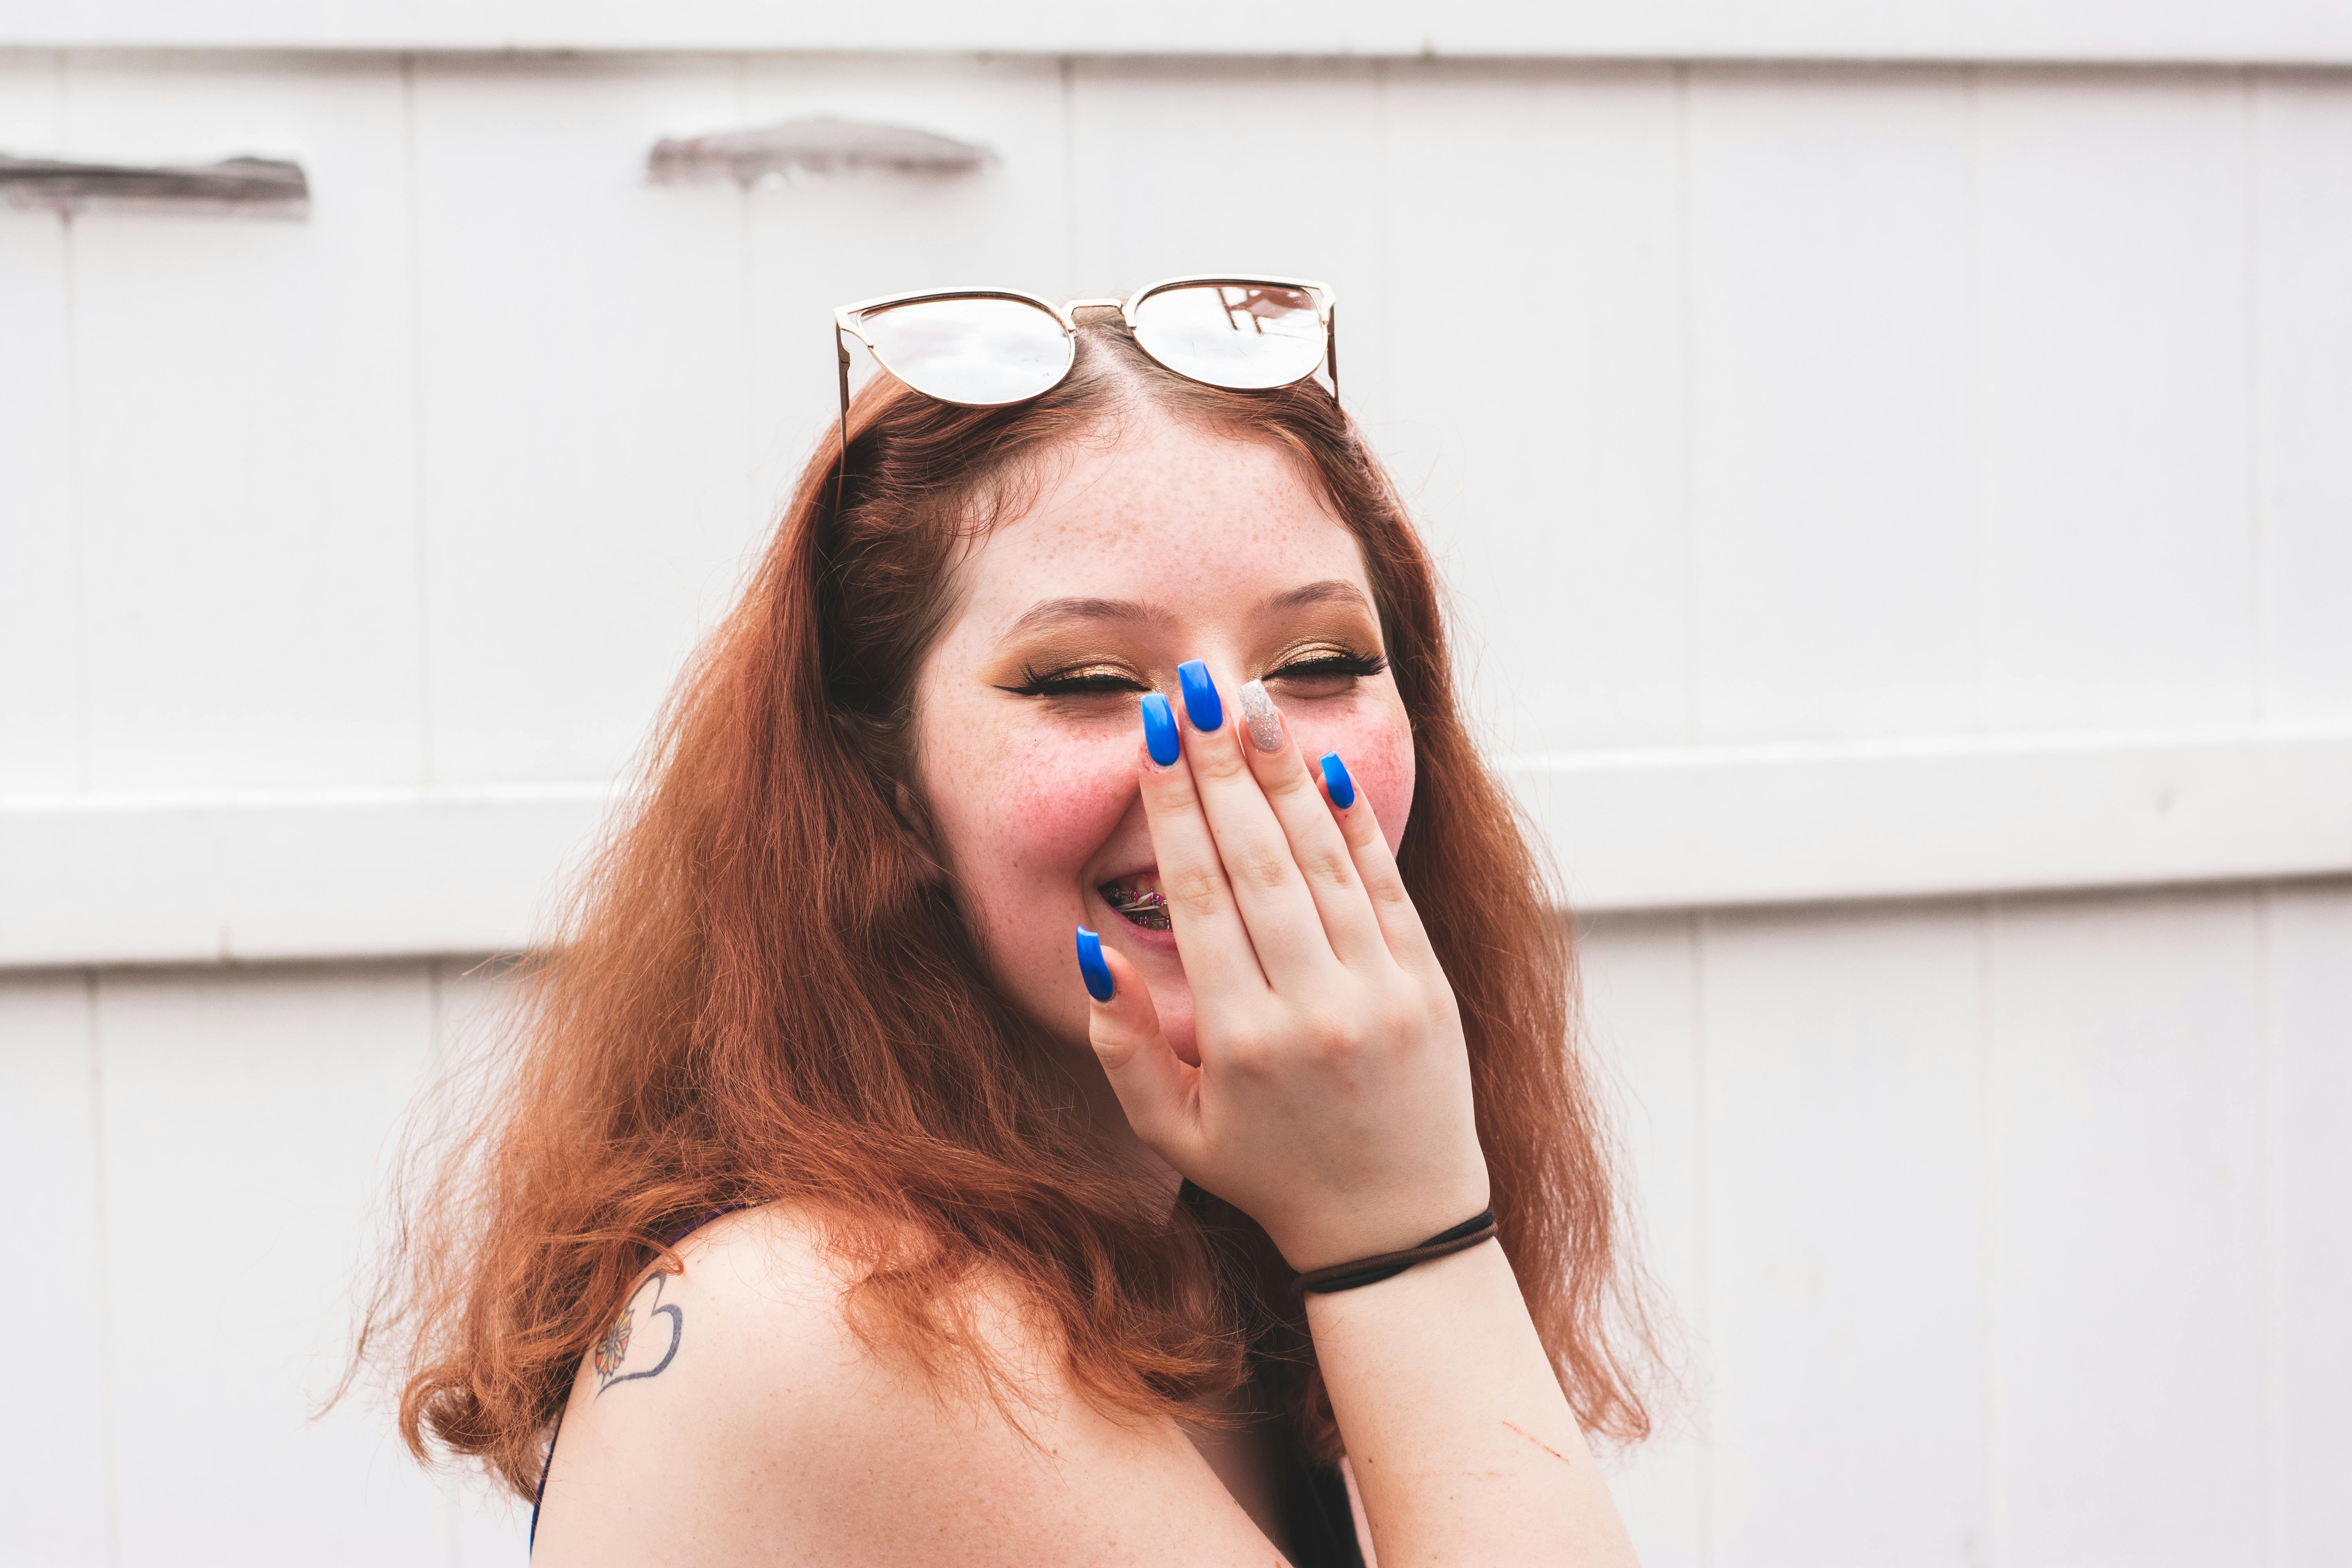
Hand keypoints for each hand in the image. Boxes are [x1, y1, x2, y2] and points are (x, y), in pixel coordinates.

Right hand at [1077, 662, 1490, 1273]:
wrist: (1396, 1226)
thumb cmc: (1270, 1173)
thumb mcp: (1173, 1131)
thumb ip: (1122, 1046)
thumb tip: (1093, 953)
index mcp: (1240, 1041)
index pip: (1200, 895)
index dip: (1174, 809)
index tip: (1154, 739)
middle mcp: (1312, 1008)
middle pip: (1257, 861)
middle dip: (1220, 767)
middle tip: (1192, 690)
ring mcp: (1379, 994)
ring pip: (1322, 862)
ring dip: (1283, 776)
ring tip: (1250, 705)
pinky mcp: (1428, 988)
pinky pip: (1385, 890)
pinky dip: (1357, 828)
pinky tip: (1325, 772)